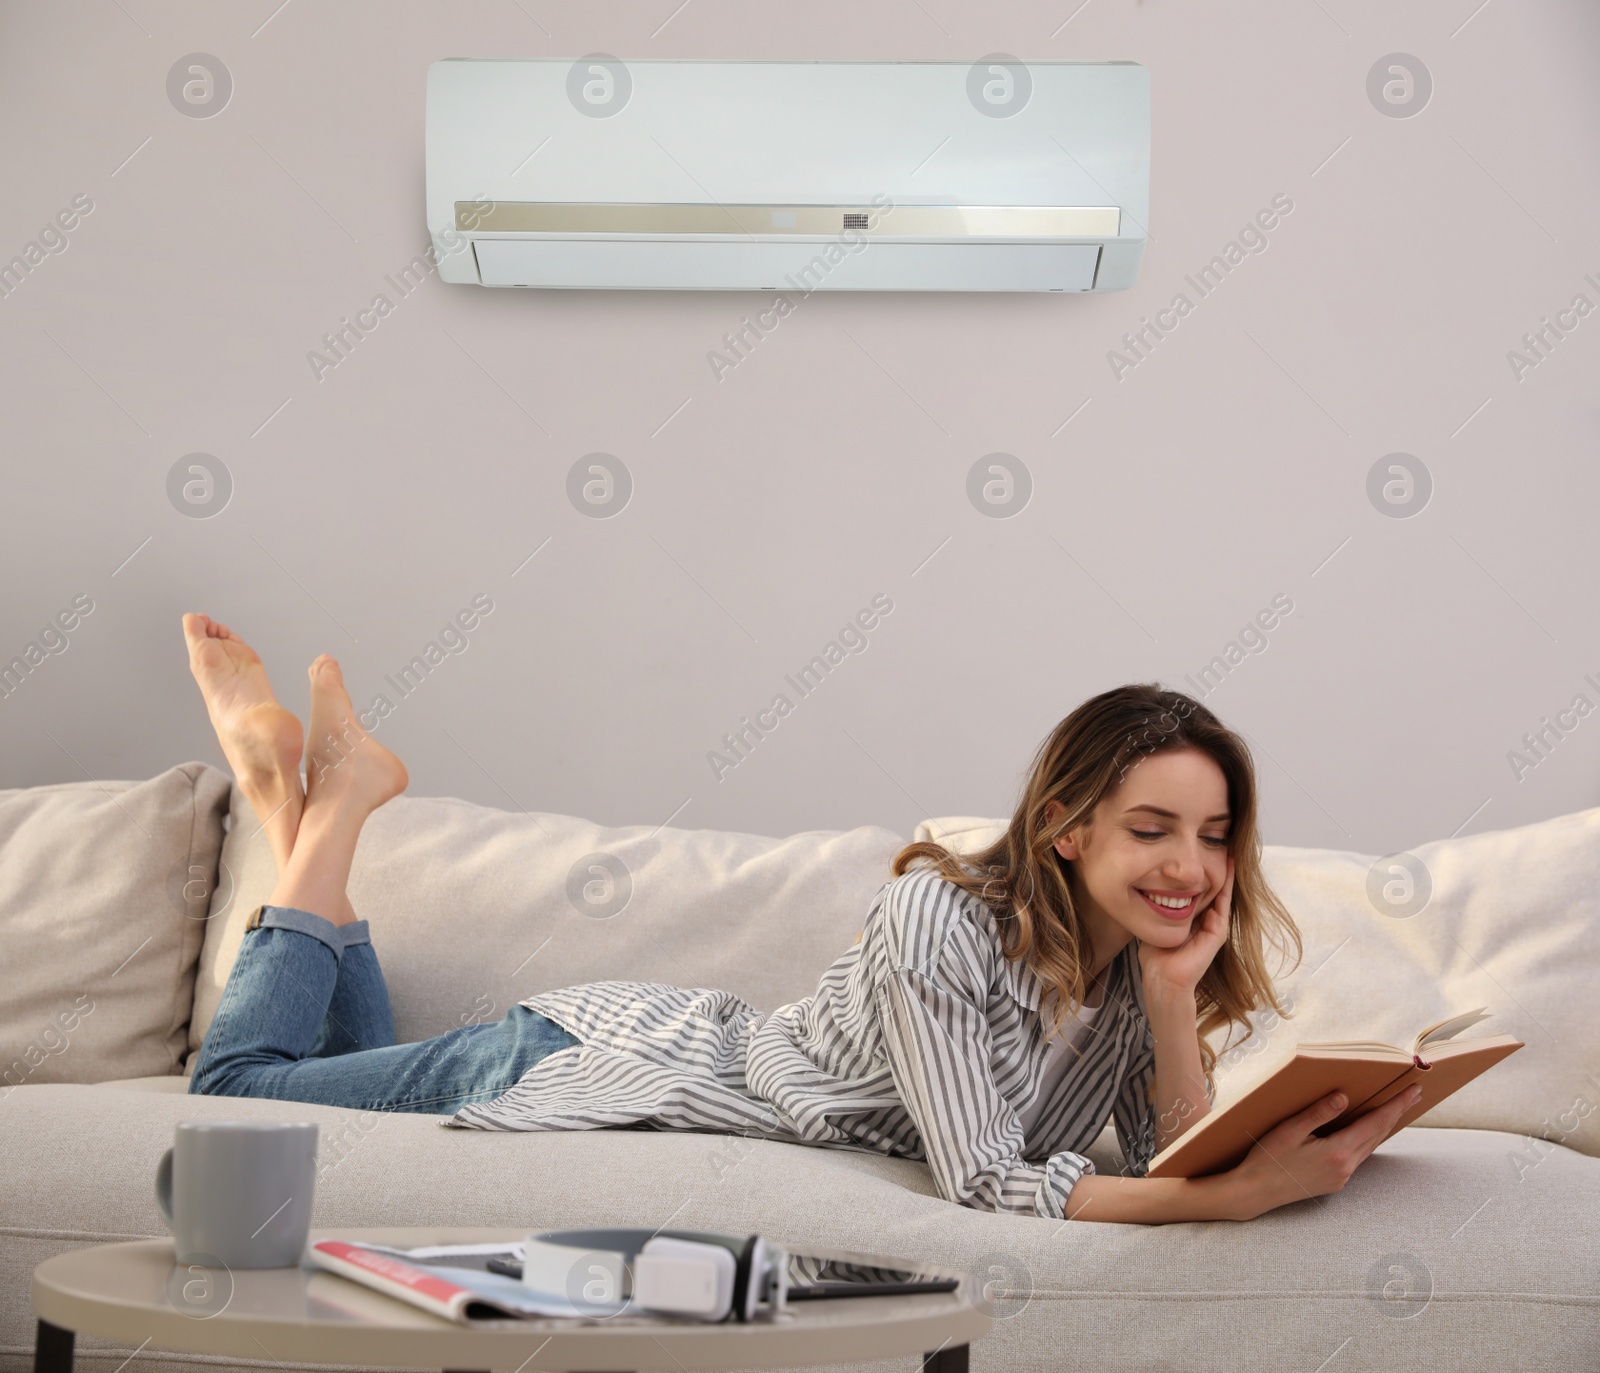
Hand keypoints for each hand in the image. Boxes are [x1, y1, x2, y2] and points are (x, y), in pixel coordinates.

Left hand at [1139, 853, 1232, 998]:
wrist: (1162, 980)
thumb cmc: (1155, 956)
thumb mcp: (1155, 922)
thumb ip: (1155, 907)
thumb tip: (1143, 885)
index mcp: (1192, 918)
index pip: (1199, 889)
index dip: (1201, 870)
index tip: (1201, 848)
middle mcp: (1206, 920)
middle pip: (1213, 888)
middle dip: (1216, 866)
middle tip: (1223, 840)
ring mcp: (1214, 926)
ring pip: (1221, 892)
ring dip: (1226, 871)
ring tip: (1230, 847)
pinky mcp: (1217, 933)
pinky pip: (1222, 904)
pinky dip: (1226, 886)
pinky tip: (1228, 867)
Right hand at [1225, 1084, 1423, 1220]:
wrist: (1255, 1192)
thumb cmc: (1268, 1158)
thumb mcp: (1290, 1131)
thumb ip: (1318, 1114)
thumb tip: (1344, 1097)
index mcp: (1337, 1152)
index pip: (1374, 1123)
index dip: (1395, 1105)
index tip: (1412, 1091)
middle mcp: (1345, 1167)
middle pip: (1378, 1135)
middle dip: (1396, 1113)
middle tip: (1413, 1094)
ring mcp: (1341, 1177)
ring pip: (1370, 1147)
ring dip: (1384, 1127)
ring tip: (1395, 1110)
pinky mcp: (1335, 1182)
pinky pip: (1359, 1156)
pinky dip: (1369, 1139)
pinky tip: (1367, 1132)